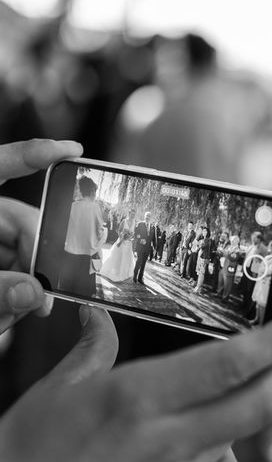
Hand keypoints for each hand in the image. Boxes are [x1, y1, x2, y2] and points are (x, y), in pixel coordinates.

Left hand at [0, 139, 82, 333]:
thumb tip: (33, 294)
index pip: (0, 165)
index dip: (36, 153)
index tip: (71, 149)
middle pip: (18, 221)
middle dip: (35, 261)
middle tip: (43, 296)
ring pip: (13, 248)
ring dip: (19, 283)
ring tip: (11, 316)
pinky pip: (3, 263)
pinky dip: (7, 289)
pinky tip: (3, 314)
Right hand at [0, 307, 271, 461]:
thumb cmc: (28, 450)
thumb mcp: (56, 392)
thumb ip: (91, 350)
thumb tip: (95, 318)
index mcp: (138, 398)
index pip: (231, 365)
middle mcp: (167, 438)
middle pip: (259, 405)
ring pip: (243, 434)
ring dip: (254, 404)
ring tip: (248, 381)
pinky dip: (224, 439)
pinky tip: (207, 425)